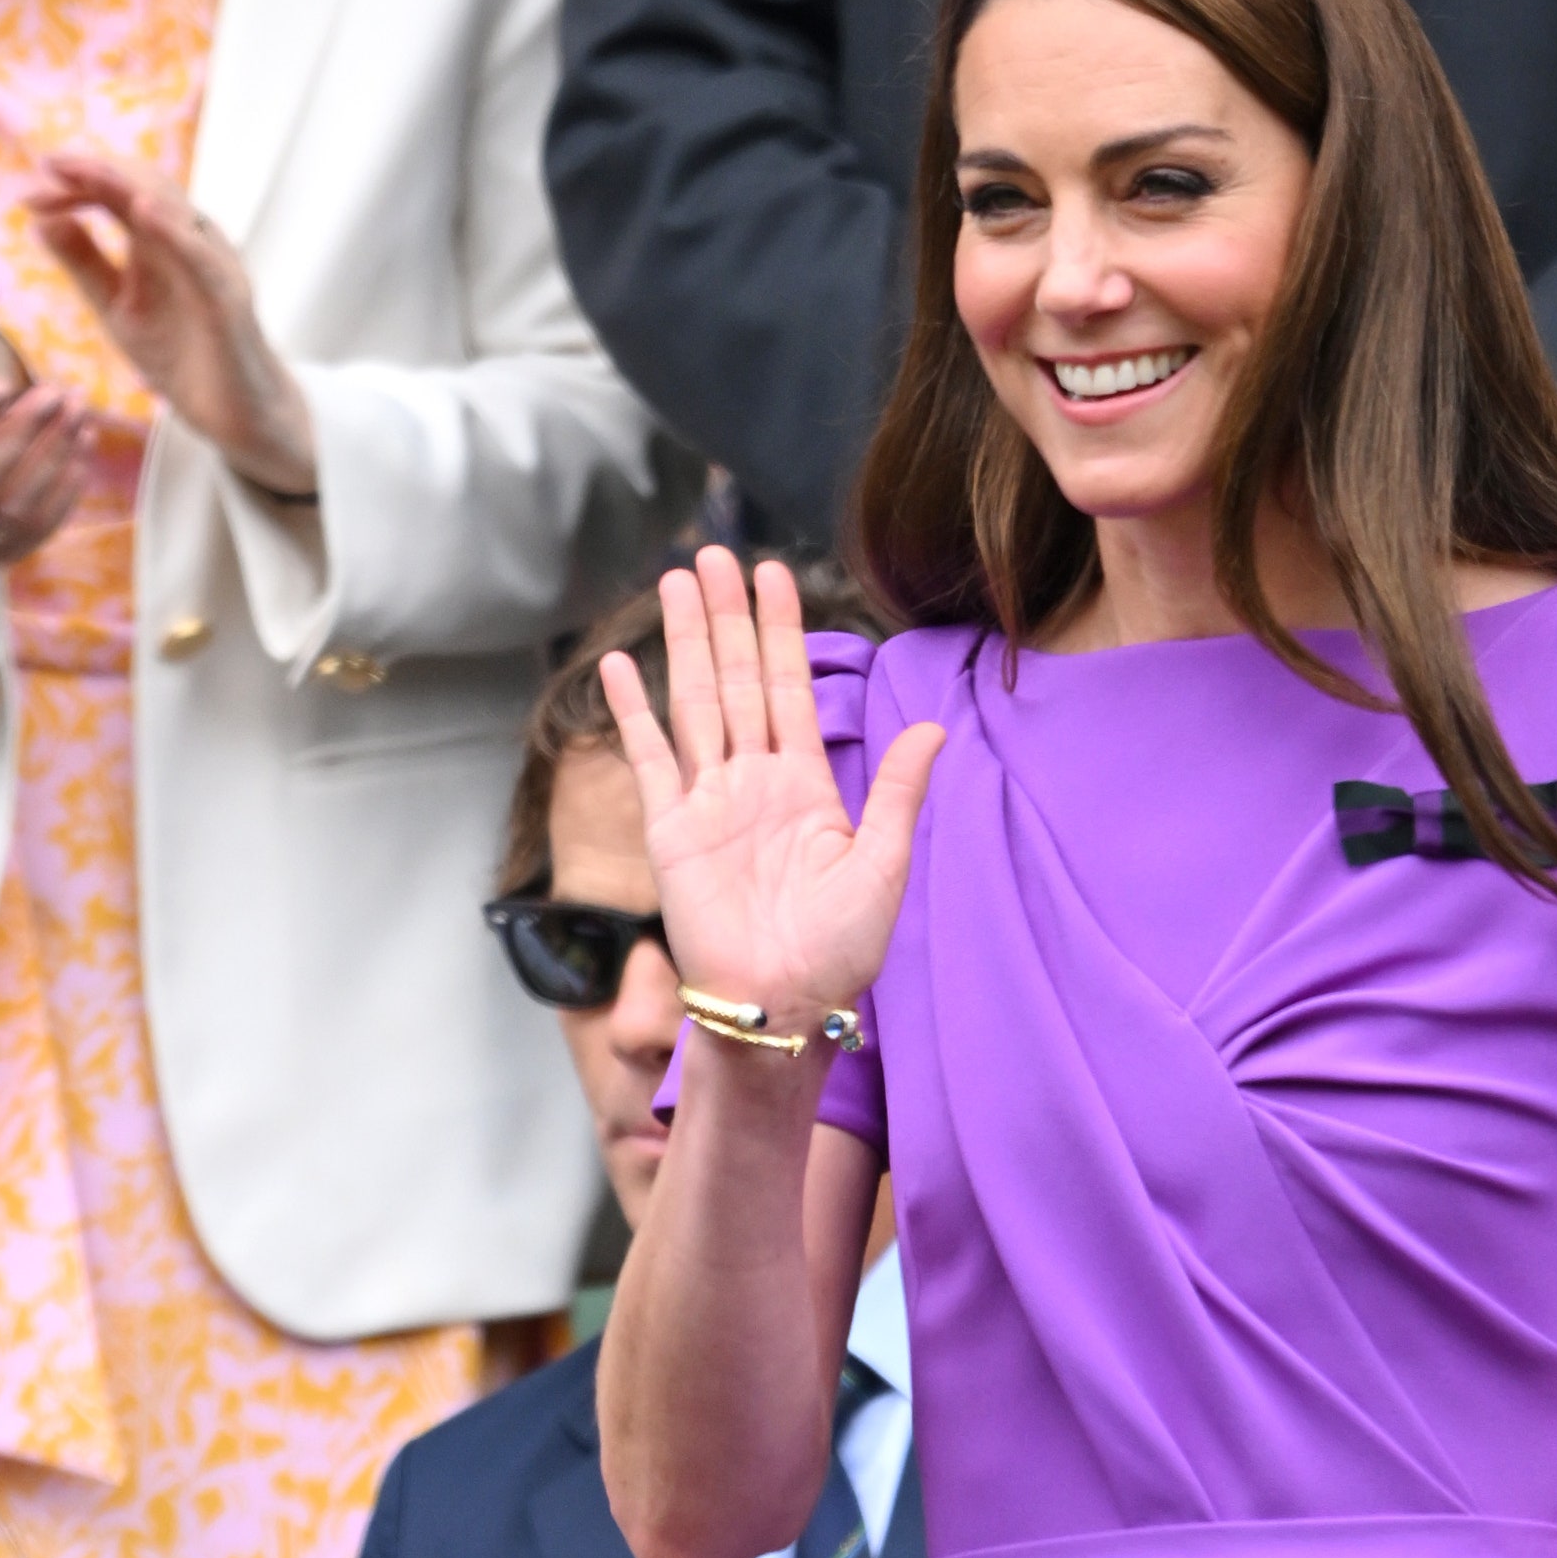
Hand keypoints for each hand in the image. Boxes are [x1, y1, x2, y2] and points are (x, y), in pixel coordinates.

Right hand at [0, 378, 90, 566]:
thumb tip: (4, 393)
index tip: (2, 386)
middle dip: (23, 432)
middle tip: (58, 395)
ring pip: (16, 507)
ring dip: (54, 460)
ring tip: (80, 422)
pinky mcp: (2, 555)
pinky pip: (39, 526)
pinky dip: (63, 492)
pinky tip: (80, 459)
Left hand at [24, 151, 315, 495]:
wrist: (234, 415)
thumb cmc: (183, 358)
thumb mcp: (117, 305)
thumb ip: (84, 263)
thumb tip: (41, 217)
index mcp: (159, 243)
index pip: (116, 193)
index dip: (74, 184)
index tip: (30, 195)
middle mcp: (190, 244)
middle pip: (143, 184)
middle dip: (94, 171)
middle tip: (49, 167)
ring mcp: (214, 267)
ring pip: (175, 208)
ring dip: (127, 185)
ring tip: (85, 171)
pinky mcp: (230, 299)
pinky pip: (202, 257)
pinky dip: (172, 230)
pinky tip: (141, 209)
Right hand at [602, 548, 942, 1029]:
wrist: (783, 1004)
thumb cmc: (840, 950)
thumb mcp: (884, 864)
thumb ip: (896, 790)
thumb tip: (935, 727)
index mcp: (806, 785)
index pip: (791, 687)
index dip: (782, 630)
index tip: (776, 575)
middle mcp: (754, 782)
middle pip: (738, 678)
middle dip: (727, 616)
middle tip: (715, 553)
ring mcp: (708, 801)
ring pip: (696, 701)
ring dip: (686, 641)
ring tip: (676, 581)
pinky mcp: (670, 829)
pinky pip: (650, 757)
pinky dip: (634, 710)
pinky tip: (621, 663)